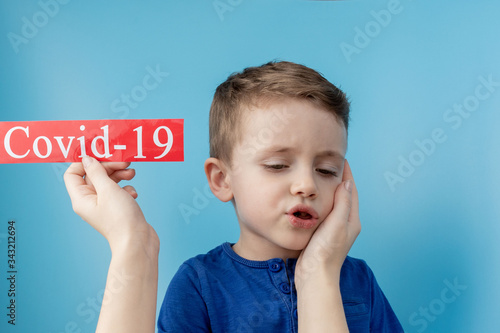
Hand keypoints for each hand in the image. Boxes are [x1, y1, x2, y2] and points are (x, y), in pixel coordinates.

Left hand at [64, 156, 157, 251]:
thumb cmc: (120, 219)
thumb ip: (97, 172)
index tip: (100, 154)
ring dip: (120, 175)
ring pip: (108, 182)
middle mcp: (90, 202)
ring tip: (131, 174)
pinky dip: (126, 188)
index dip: (84, 162)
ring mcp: (104, 206)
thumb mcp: (108, 189)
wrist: (138, 241)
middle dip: (109, 166)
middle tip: (124, 162)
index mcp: (81, 198)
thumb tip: (87, 159)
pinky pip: (119, 192)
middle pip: (94, 175)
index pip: (72, 174)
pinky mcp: (117, 208)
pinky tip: (133, 194)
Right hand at [296, 160, 360, 283]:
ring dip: (329, 190)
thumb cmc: (325, 252)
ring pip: (333, 204)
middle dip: (338, 179)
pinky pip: (323, 212)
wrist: (314, 276)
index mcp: (352, 220)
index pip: (351, 191)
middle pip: (344, 196)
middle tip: (329, 164)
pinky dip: (320, 201)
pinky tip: (310, 198)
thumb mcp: (336, 224)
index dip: (347, 174)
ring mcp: (333, 230)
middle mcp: (345, 224)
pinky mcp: (322, 234)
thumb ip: (343, 203)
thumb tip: (347, 183)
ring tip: (319, 176)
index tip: (341, 159)